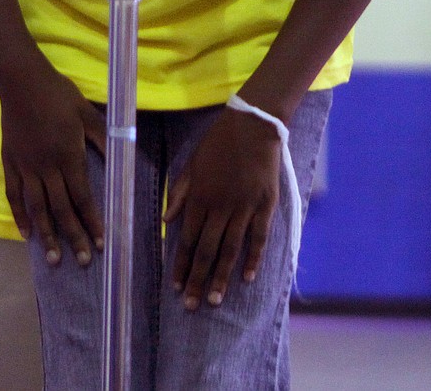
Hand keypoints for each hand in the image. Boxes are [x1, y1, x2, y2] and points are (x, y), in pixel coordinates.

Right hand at [0, 58, 105, 268]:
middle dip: (73, 237)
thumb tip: (123, 158)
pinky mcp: (10, 162)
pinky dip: (20, 216)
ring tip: (55, 259)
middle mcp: (47, 167)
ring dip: (47, 235)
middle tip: (83, 262)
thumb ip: (103, 137)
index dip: (92, 221)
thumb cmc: (58, 94)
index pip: (82, 197)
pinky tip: (27, 234)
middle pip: (61, 209)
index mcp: (68, 155)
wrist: (21, 81)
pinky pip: (14, 195)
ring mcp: (26, 167)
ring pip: (37, 208)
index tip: (100, 243)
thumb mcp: (87, 112)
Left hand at [163, 107, 280, 309]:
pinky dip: (253, 259)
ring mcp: (244, 208)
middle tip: (192, 306)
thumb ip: (180, 192)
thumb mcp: (191, 163)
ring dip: (222, 277)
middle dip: (198, 280)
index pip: (188, 239)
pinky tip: (247, 277)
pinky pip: (259, 238)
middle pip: (208, 250)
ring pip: (231, 249)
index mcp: (200, 196)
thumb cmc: (218, 143)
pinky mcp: (265, 206)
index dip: (182, 264)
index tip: (176, 286)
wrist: (252, 125)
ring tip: (216, 300)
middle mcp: (220, 207)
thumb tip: (165, 220)